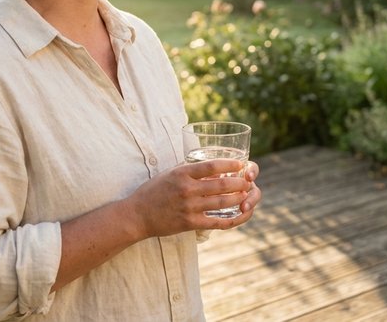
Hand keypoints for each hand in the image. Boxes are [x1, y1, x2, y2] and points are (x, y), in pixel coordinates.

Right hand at [125, 159, 260, 237]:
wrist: (138, 215)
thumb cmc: (153, 191)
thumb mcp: (169, 174)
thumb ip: (188, 170)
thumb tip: (209, 166)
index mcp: (182, 174)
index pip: (211, 166)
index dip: (229, 165)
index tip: (240, 164)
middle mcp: (187, 189)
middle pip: (221, 184)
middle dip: (239, 183)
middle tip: (248, 182)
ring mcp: (189, 207)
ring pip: (222, 202)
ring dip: (238, 199)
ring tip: (246, 195)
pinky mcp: (190, 223)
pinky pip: (216, 222)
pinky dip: (231, 219)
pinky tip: (239, 215)